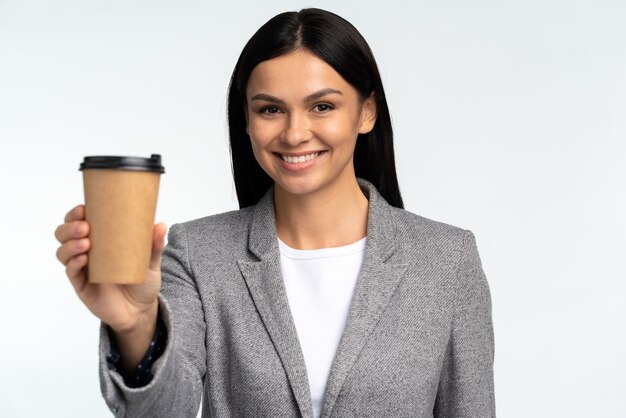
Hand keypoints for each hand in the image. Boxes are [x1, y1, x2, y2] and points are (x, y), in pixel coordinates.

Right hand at [54, 204, 166, 333]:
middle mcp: (87, 252)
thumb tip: (160, 225)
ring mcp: (83, 269)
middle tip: (85, 227)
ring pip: (63, 252)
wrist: (141, 311)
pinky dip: (74, 264)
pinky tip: (83, 259)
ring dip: (70, 244)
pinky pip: (71, 273)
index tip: (83, 208)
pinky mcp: (82, 286)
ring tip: (86, 243)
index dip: (75, 214)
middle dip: (70, 227)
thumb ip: (154, 245)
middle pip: (64, 234)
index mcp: (100, 241)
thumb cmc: (142, 282)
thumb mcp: (151, 262)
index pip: (79, 221)